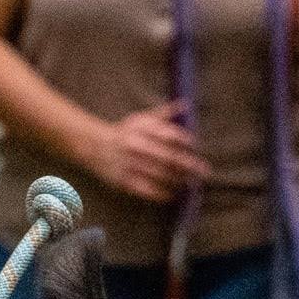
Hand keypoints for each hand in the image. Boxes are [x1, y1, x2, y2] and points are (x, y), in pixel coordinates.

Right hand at [85, 100, 207, 203]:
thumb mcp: (141, 119)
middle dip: (189, 165)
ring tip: (190, 182)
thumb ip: (164, 113)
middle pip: (168, 157)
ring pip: (161, 175)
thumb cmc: (124, 132)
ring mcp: (130, 165)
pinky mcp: (125, 180)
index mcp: (142, 129)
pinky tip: (172, 194)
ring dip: (178, 180)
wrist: (94, 146)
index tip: (195, 146)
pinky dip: (162, 193)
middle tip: (203, 171)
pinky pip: (148, 190)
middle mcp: (137, 146)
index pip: (170, 134)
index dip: (185, 141)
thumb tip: (186, 104)